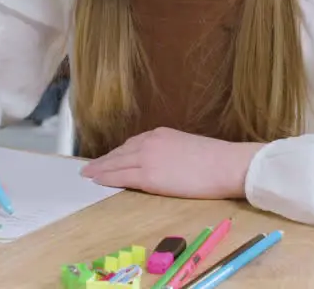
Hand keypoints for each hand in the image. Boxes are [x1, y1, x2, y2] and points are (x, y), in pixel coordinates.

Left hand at [80, 127, 261, 199]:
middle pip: (120, 152)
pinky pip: (121, 177)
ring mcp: (147, 158)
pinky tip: (97, 180)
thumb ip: (170, 152)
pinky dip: (106, 178)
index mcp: (160, 134)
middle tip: (89, 167)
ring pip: (116, 164)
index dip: (117, 153)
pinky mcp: (148, 176)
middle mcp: (150, 142)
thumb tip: (164, 164)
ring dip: (100, 169)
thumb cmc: (215, 160)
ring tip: (88, 174)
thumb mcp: (187, 148)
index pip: (132, 144)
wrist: (225, 164)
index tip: (108, 158)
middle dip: (103, 160)